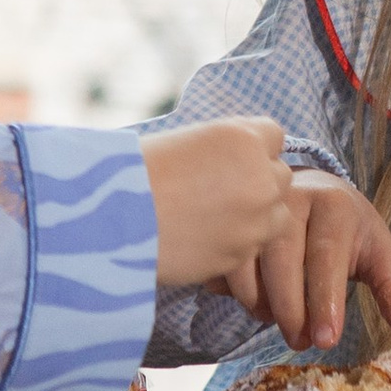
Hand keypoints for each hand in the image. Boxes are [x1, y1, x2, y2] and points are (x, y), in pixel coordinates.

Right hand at [144, 117, 293, 293]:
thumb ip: (222, 147)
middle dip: (258, 182)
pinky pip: (254, 246)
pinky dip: (237, 243)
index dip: (252, 147)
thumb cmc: (133, 172)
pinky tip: (203, 238)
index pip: (274, 135)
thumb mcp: (184, 140)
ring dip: (256, 216)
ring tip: (216, 218)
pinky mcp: (241, 255)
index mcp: (242, 139)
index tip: (230, 159)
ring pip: (278, 215)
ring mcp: (255, 220)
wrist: (109, 220)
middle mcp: (259, 177)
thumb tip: (238, 159)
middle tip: (220, 191)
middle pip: (281, 175)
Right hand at [223, 170, 390, 351]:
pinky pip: (223, 263)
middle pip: (282, 259)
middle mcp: (290, 197)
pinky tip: (256, 301)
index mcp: (334, 204)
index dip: (325, 300)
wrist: (311, 190)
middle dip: (290, 310)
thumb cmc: (349, 231)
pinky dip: (234, 291)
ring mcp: (253, 207)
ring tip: (279, 321)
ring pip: (246, 262)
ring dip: (260, 303)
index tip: (326, 341)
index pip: (327, 255)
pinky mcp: (228, 219)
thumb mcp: (379, 253)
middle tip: (301, 343)